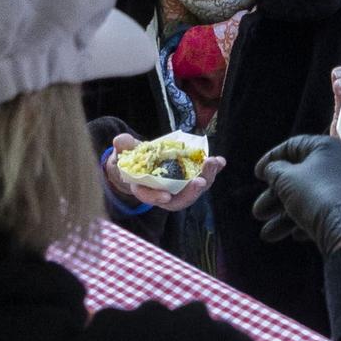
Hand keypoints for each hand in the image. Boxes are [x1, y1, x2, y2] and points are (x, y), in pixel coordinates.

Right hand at [105, 134, 227, 210]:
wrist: (142, 164)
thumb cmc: (131, 161)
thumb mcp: (123, 154)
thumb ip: (123, 148)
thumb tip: (120, 141)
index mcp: (144, 189)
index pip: (149, 197)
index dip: (156, 198)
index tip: (166, 196)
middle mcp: (163, 193)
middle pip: (178, 199)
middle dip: (190, 192)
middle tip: (200, 182)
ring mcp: (179, 188)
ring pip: (193, 190)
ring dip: (206, 178)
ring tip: (213, 163)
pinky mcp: (190, 179)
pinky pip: (202, 177)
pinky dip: (212, 170)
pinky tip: (220, 161)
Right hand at [251, 134, 340, 253]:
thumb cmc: (317, 196)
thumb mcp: (286, 179)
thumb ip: (274, 170)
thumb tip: (273, 169)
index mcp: (328, 147)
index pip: (293, 146)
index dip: (271, 159)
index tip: (257, 175)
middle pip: (301, 177)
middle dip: (276, 197)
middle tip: (258, 213)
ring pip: (313, 198)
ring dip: (286, 215)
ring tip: (267, 235)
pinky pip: (329, 211)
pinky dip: (309, 221)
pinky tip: (295, 236)